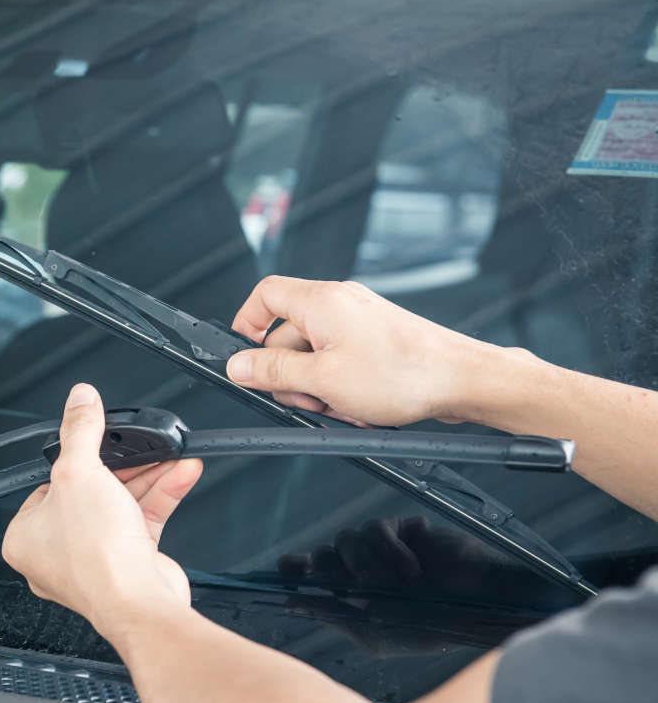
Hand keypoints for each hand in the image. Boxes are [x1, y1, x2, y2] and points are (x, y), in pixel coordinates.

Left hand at [1, 383, 202, 636]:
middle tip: (138, 446)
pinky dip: (162, 495)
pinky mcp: (129, 563)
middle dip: (122, 467)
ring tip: (169, 454)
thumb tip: (78, 399)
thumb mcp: (79, 473)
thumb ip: (79, 431)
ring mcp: (95, 559)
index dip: (72, 462)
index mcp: (27, 537)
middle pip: (89, 492)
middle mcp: (57, 552)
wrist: (139, 604)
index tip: (94, 442)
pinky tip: (180, 473)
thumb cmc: (95, 557)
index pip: (46, 485)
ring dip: (149, 476)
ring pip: (120, 504)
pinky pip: (143, 519)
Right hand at [226, 277, 495, 426]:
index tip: (246, 359)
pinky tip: (360, 406)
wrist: (463, 381)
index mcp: (321, 301)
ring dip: (320, 388)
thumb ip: (274, 371)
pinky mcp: (376, 340)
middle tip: (309, 399)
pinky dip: (342, 387)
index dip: (247, 325)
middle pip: (287, 335)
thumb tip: (238, 366)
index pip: (265, 295)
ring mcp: (359, 322)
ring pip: (315, 356)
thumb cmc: (405, 374)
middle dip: (292, 375)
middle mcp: (340, 303)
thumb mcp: (322, 380)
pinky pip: (341, 363)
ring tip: (344, 406)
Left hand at [277, 516, 508, 655]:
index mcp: (353, 597)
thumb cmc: (433, 627)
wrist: (480, 606)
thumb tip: (292, 602)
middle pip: (324, 553)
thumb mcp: (377, 633)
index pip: (313, 576)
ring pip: (346, 539)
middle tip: (350, 578)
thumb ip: (334, 615)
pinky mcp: (402, 530)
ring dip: (365, 561)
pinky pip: (377, 528)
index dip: (295, 569)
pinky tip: (412, 568)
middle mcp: (363, 571)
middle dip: (328, 564)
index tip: (286, 568)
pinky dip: (389, 549)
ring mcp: (382, 549)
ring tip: (394, 583)